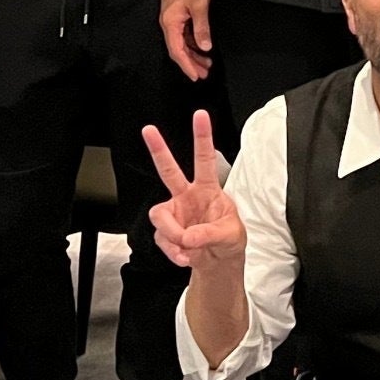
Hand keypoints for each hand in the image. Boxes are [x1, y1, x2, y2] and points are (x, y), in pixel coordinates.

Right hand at [141, 109, 245, 270]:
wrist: (218, 264)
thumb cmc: (229, 241)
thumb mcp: (230, 235)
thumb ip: (210, 233)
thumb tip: (188, 236)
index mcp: (208, 189)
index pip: (205, 159)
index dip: (203, 137)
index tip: (200, 115)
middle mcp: (187, 196)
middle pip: (169, 170)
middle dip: (158, 150)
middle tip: (149, 130)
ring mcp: (175, 213)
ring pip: (159, 215)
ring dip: (172, 234)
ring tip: (187, 246)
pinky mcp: (166, 232)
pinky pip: (161, 239)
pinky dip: (173, 251)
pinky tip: (184, 256)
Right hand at [159, 0, 214, 80]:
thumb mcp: (200, 4)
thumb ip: (201, 28)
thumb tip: (205, 48)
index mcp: (170, 23)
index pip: (177, 51)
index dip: (187, 65)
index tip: (196, 76)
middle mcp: (168, 24)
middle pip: (177, 50)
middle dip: (190, 63)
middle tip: (205, 74)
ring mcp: (172, 20)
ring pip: (181, 44)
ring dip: (193, 55)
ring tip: (207, 64)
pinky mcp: (177, 15)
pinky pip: (183, 36)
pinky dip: (192, 44)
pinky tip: (202, 48)